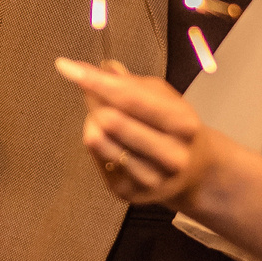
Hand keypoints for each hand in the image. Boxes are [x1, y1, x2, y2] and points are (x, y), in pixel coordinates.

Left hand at [58, 57, 227, 210]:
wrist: (194, 172)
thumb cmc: (173, 126)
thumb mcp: (164, 98)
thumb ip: (131, 82)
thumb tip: (103, 67)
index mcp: (184, 124)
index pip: (131, 98)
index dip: (96, 81)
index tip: (67, 67)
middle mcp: (171, 156)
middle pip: (112, 121)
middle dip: (94, 100)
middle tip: (89, 90)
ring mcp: (150, 179)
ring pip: (99, 141)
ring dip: (93, 121)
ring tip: (103, 115)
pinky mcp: (129, 194)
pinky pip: (96, 159)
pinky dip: (96, 142)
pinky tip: (107, 138)